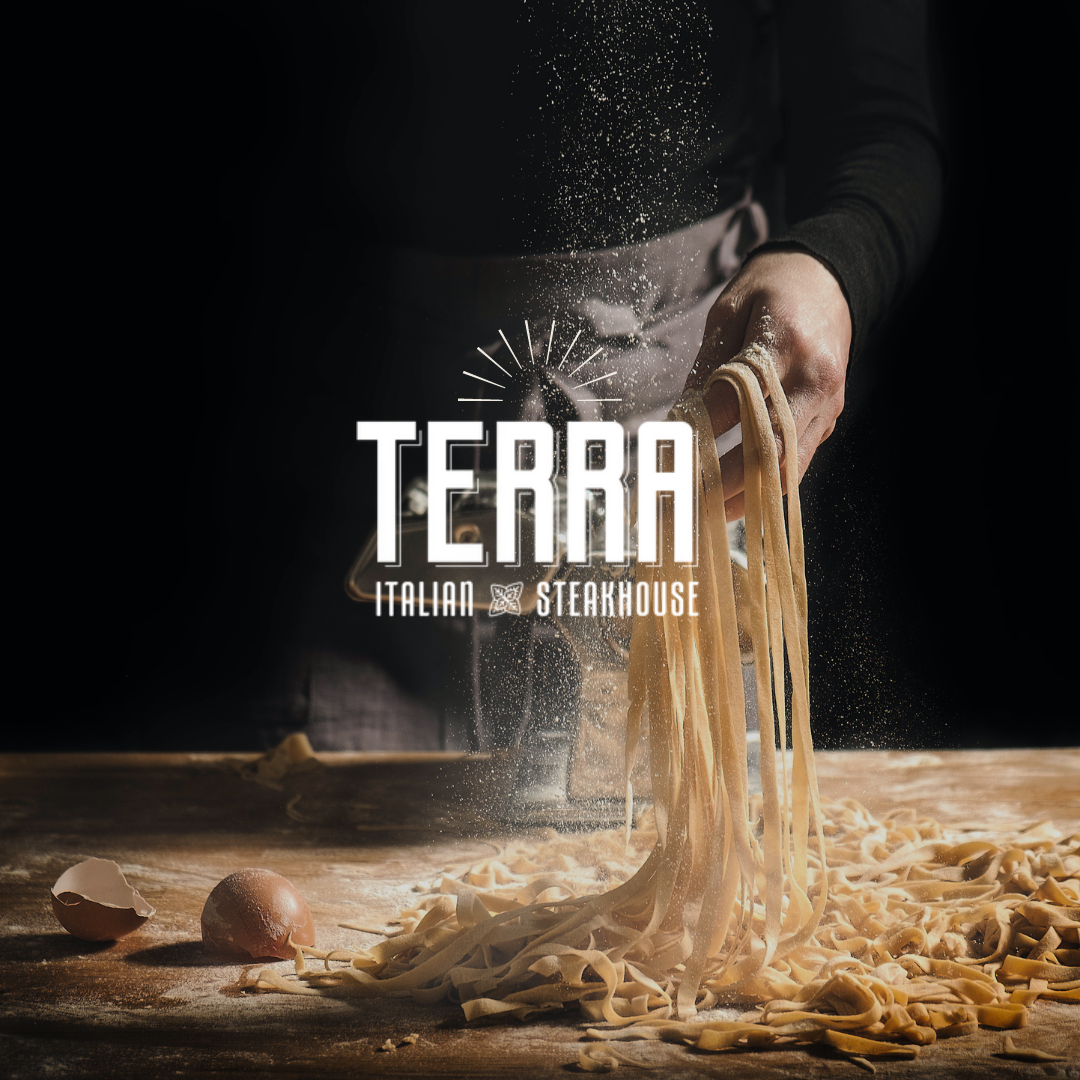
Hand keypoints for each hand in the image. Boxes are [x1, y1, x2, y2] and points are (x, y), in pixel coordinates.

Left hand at [685, 250, 850, 519]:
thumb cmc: (770, 289)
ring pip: (787, 470)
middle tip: (681, 510)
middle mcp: (814, 380)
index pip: (735, 407)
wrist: (829, 276)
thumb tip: (680, 421)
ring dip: (743, 499)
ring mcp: (828, 404)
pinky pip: (796, 464)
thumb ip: (707, 367)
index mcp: (785, 345)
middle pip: (767, 453)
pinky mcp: (831, 418)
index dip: (698, 441)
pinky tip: (731, 500)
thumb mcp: (728, 313)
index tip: (664, 466)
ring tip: (702, 518)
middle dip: (721, 489)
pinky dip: (762, 487)